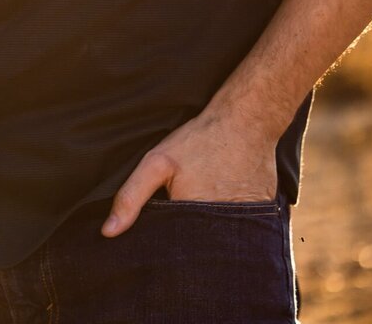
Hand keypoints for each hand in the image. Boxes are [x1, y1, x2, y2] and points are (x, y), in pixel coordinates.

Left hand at [101, 109, 278, 236]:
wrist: (246, 122)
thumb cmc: (199, 141)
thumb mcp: (157, 163)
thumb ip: (131, 197)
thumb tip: (108, 231)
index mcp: (194, 222)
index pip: (171, 249)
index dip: (158, 243)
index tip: (153, 228)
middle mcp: (224, 229)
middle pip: (195, 246)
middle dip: (182, 238)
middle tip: (180, 203)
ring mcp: (247, 223)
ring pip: (218, 239)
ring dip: (207, 230)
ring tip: (201, 197)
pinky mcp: (262, 215)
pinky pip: (242, 229)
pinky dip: (229, 222)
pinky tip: (220, 199)